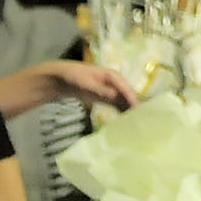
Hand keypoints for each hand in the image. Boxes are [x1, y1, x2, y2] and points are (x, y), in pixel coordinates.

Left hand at [0, 60, 141, 117]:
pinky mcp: (105, 98)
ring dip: (130, 112)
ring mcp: (110, 91)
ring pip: (124, 102)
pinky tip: (126, 124)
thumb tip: (114, 95)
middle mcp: (113, 82)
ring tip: (137, 125)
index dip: (131, 97)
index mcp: (110, 75)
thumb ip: (99, 89)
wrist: (57, 78)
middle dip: (135, 106)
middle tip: (143, 120)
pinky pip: (117, 106)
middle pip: (128, 95)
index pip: (124, 86)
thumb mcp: (83, 81)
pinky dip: (122, 114)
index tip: (137, 109)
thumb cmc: (70, 76)